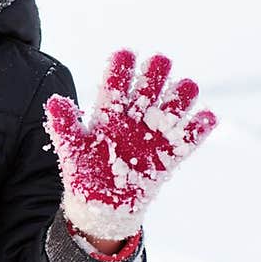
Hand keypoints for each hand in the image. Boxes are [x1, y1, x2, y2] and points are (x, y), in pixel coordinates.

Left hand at [44, 50, 217, 238]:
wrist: (100, 206)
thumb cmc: (84, 174)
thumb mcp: (71, 149)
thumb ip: (65, 125)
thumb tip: (54, 101)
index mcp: (108, 114)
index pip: (115, 85)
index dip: (121, 70)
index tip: (126, 54)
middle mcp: (133, 120)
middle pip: (147, 90)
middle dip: (155, 75)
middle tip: (161, 62)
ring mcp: (152, 137)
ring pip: (171, 110)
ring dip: (181, 97)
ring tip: (187, 87)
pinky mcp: (167, 158)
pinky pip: (187, 141)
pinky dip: (198, 129)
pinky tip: (206, 117)